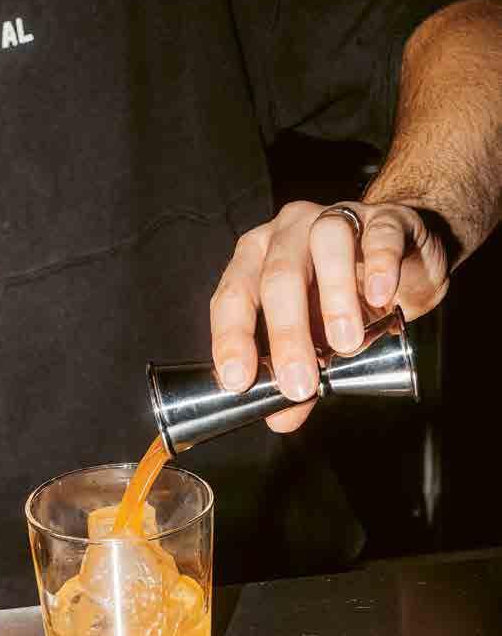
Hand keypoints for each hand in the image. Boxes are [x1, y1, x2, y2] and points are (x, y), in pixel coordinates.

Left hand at [210, 200, 449, 432]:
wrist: (404, 256)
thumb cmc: (345, 294)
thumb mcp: (316, 338)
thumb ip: (298, 370)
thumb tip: (282, 416)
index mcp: (258, 259)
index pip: (233, 294)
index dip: (232, 337)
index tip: (239, 379)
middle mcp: (289, 232)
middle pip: (278, 276)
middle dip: (286, 333)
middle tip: (299, 381)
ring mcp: (337, 218)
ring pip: (327, 243)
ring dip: (334, 297)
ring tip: (344, 343)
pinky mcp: (387, 220)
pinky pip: (381, 235)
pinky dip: (380, 265)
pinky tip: (381, 297)